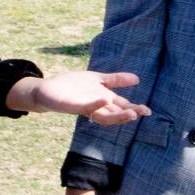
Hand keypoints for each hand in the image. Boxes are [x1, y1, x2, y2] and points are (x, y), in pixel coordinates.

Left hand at [9, 71, 147, 125]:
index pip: (121, 107)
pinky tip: (104, 99)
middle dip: (129, 114)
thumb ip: (116, 80)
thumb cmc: (72, 86)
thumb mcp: (97, 79)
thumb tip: (137, 79)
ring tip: (131, 113)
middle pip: (115, 114)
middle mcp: (96, 106)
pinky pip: (86, 107)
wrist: (47, 90)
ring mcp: (85, 107)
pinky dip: (95, 104)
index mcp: (103, 100)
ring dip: (117, 115)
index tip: (147, 111)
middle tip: (143, 113)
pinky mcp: (73, 105)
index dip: (134, 109)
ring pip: (104, 115)